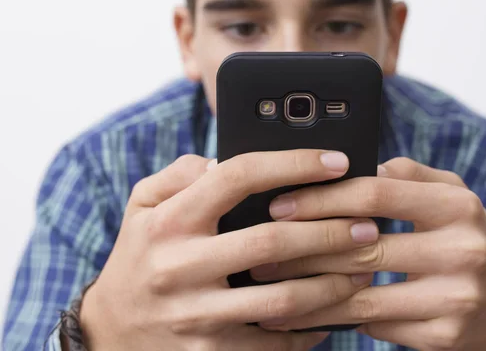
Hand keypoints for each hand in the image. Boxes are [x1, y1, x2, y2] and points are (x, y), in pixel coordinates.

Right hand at [79, 150, 378, 350]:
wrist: (110, 331)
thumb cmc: (138, 255)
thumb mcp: (143, 205)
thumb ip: (180, 173)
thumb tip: (222, 160)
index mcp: (169, 220)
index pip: (238, 177)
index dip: (292, 163)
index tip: (336, 162)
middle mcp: (179, 266)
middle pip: (272, 241)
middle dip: (330, 230)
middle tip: (368, 224)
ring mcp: (195, 315)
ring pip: (281, 300)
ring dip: (332, 284)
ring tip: (365, 270)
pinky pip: (272, 343)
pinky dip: (310, 330)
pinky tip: (334, 313)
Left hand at [252, 157, 485, 350]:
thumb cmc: (472, 244)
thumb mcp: (454, 199)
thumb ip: (409, 176)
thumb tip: (353, 166)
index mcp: (456, 206)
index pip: (375, 193)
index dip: (322, 197)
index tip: (280, 203)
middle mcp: (460, 250)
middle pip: (360, 245)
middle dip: (301, 248)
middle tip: (260, 249)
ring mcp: (454, 298)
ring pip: (360, 294)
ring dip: (306, 292)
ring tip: (268, 288)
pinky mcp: (443, 336)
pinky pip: (374, 325)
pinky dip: (335, 319)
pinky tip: (304, 316)